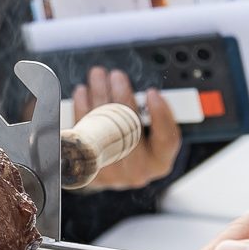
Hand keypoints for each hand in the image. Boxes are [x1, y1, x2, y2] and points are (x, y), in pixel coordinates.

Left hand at [69, 67, 179, 189]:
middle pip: (131, 128)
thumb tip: (133, 88)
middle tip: (117, 76)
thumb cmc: (133, 147)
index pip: (166, 139)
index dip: (161, 114)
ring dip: (100, 95)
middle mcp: (138, 170)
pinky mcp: (90, 168)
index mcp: (159, 162)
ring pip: (105, 127)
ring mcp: (112, 172)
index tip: (151, 93)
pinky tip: (83, 94)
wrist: (110, 171)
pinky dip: (82, 109)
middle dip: (122, 96)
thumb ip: (149, 117)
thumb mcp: (151, 137)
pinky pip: (84, 133)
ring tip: (98, 77)